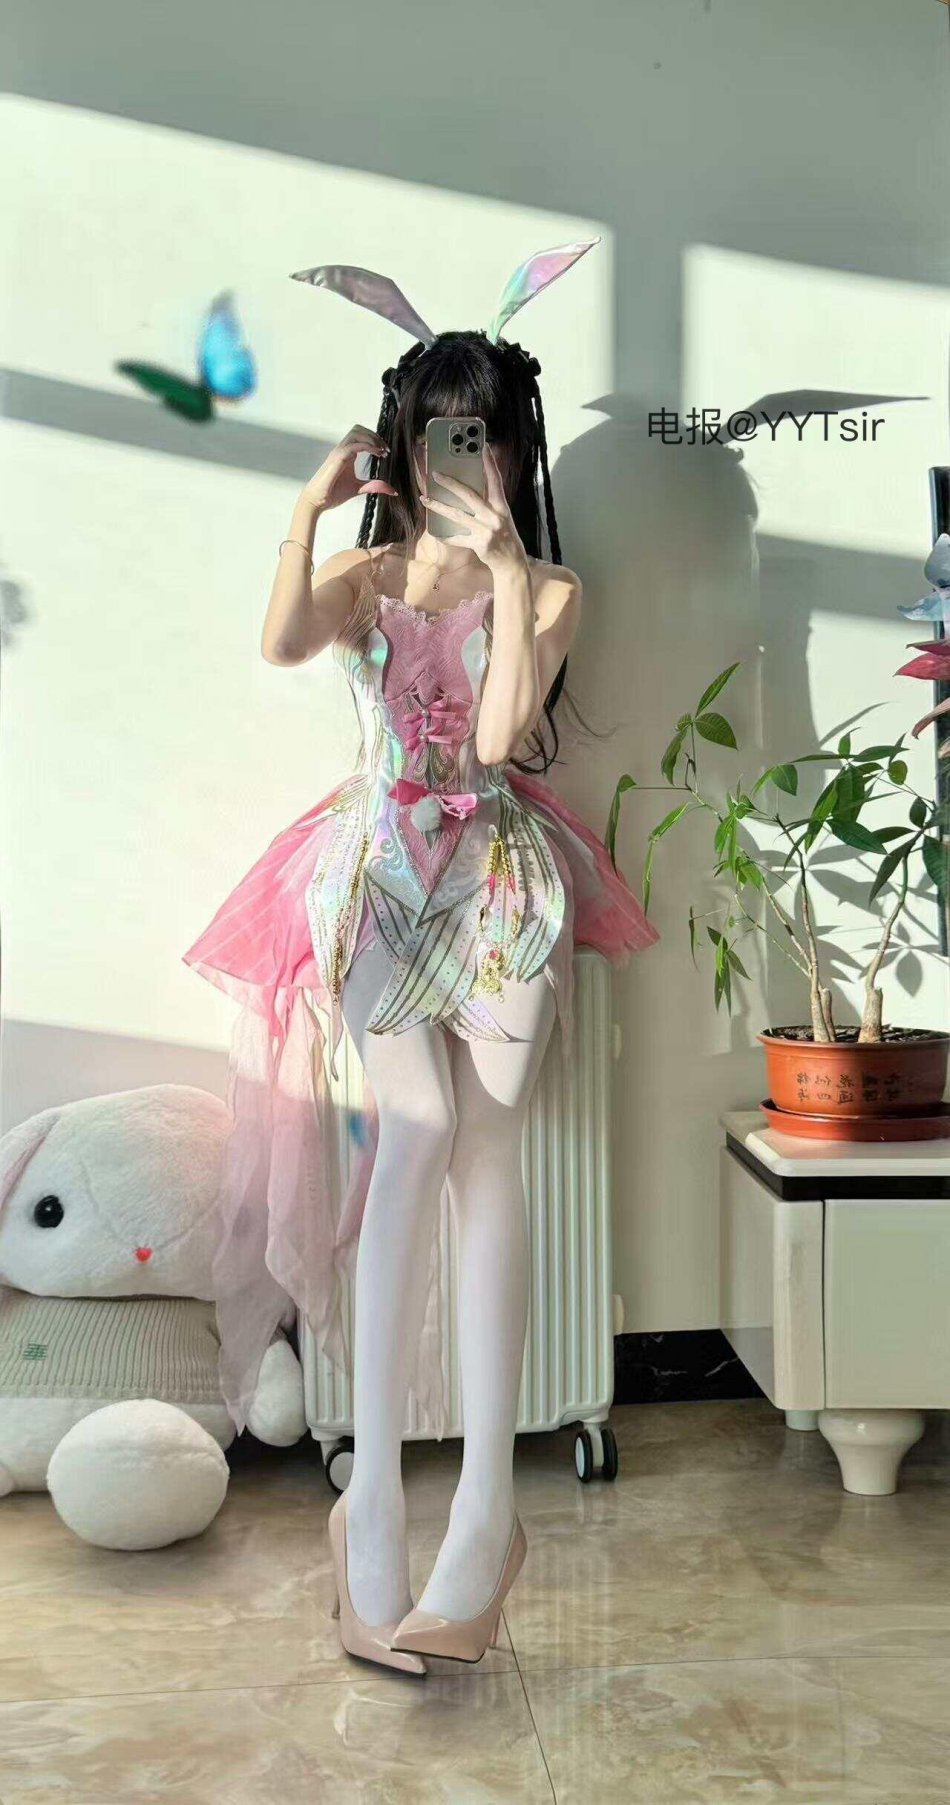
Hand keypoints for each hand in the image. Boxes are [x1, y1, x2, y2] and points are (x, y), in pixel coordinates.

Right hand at [302, 424, 397, 510]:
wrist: (317, 501)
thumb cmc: (333, 493)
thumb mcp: (359, 488)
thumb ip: (374, 486)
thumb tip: (392, 490)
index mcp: (346, 454)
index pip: (360, 435)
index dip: (374, 439)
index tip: (385, 452)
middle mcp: (342, 450)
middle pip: (358, 429)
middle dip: (374, 436)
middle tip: (385, 449)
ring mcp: (338, 452)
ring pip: (355, 433)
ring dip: (371, 439)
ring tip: (382, 450)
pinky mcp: (337, 459)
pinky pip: (353, 446)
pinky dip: (367, 446)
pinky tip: (376, 454)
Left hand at [421, 445, 527, 572]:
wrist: (512, 562)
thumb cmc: (504, 536)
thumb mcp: (501, 516)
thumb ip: (488, 503)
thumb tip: (467, 488)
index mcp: (501, 506)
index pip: (495, 479)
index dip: (489, 462)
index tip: (481, 446)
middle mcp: (494, 516)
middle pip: (469, 495)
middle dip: (451, 483)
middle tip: (435, 473)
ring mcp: (486, 530)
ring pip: (458, 515)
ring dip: (439, 506)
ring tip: (426, 499)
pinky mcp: (479, 544)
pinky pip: (457, 538)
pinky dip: (446, 536)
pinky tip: (435, 532)